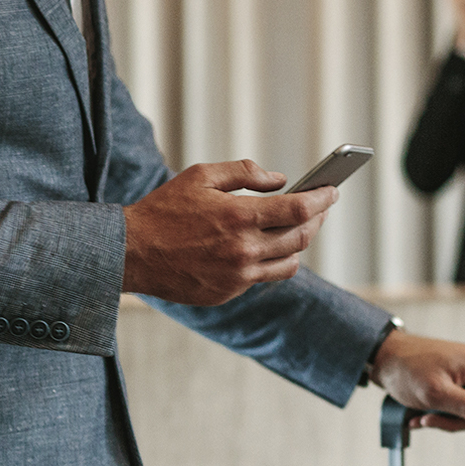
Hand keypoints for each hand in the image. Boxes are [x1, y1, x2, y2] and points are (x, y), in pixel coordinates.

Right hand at [122, 159, 337, 304]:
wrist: (132, 253)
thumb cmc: (164, 210)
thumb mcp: (200, 176)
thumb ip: (243, 173)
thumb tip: (279, 179)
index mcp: (238, 216)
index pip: (299, 208)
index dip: (322, 199)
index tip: (333, 190)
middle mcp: (243, 250)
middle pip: (301, 237)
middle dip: (317, 219)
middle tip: (321, 207)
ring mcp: (238, 276)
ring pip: (289, 262)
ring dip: (299, 244)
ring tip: (299, 228)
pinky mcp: (229, 292)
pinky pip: (264, 278)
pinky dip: (273, 261)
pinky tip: (268, 247)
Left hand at [369, 329, 464, 431]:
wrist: (378, 356)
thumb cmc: (405, 370)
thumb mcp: (437, 394)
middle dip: (460, 420)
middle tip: (434, 420)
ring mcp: (462, 372)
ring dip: (445, 419)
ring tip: (421, 418)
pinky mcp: (450, 378)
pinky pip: (454, 402)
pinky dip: (438, 412)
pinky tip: (419, 416)